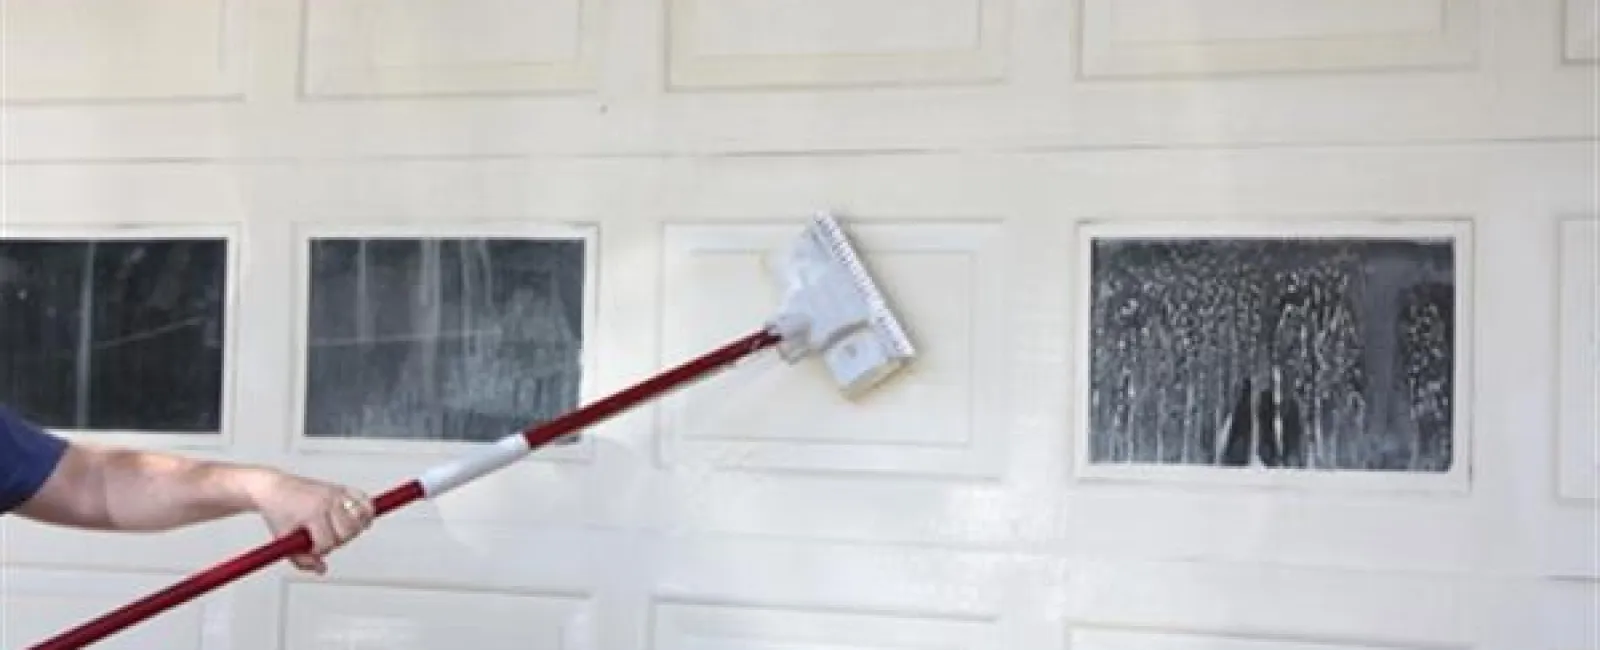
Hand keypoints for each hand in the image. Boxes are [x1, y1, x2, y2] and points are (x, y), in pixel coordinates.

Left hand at [245, 469, 374, 574]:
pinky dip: (367, 511)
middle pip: (348, 530)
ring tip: (342, 532)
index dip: (320, 551)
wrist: (272, 488)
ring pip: (361, 516)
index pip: (328, 541)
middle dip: (338, 541)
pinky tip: (359, 520)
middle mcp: (328, 501)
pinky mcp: (341, 488)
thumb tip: (322, 568)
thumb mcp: (284, 540)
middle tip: (326, 539)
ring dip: (354, 529)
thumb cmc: (277, 512)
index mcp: (312, 512)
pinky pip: (365, 500)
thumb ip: (302, 560)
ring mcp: (336, 493)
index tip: (311, 548)